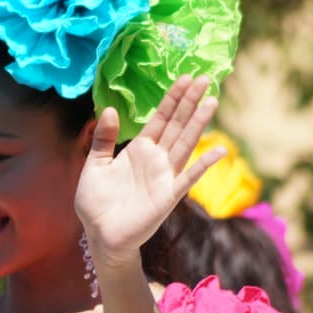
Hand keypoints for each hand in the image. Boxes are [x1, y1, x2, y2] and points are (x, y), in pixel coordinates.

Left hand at [74, 75, 224, 264]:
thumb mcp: (94, 165)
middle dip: (189, 102)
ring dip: (198, 124)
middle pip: (177, 125)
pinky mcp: (168, 196)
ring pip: (185, 144)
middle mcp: (156, 159)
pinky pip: (188, 178)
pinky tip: (218, 149)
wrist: (99, 234)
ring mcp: (165, 176)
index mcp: (139, 149)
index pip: (160, 119)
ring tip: (211, 101)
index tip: (185, 77)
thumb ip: (103, 140)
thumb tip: (111, 110)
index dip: (172, 99)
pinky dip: (203, 164)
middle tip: (204, 78)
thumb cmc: (96, 202)